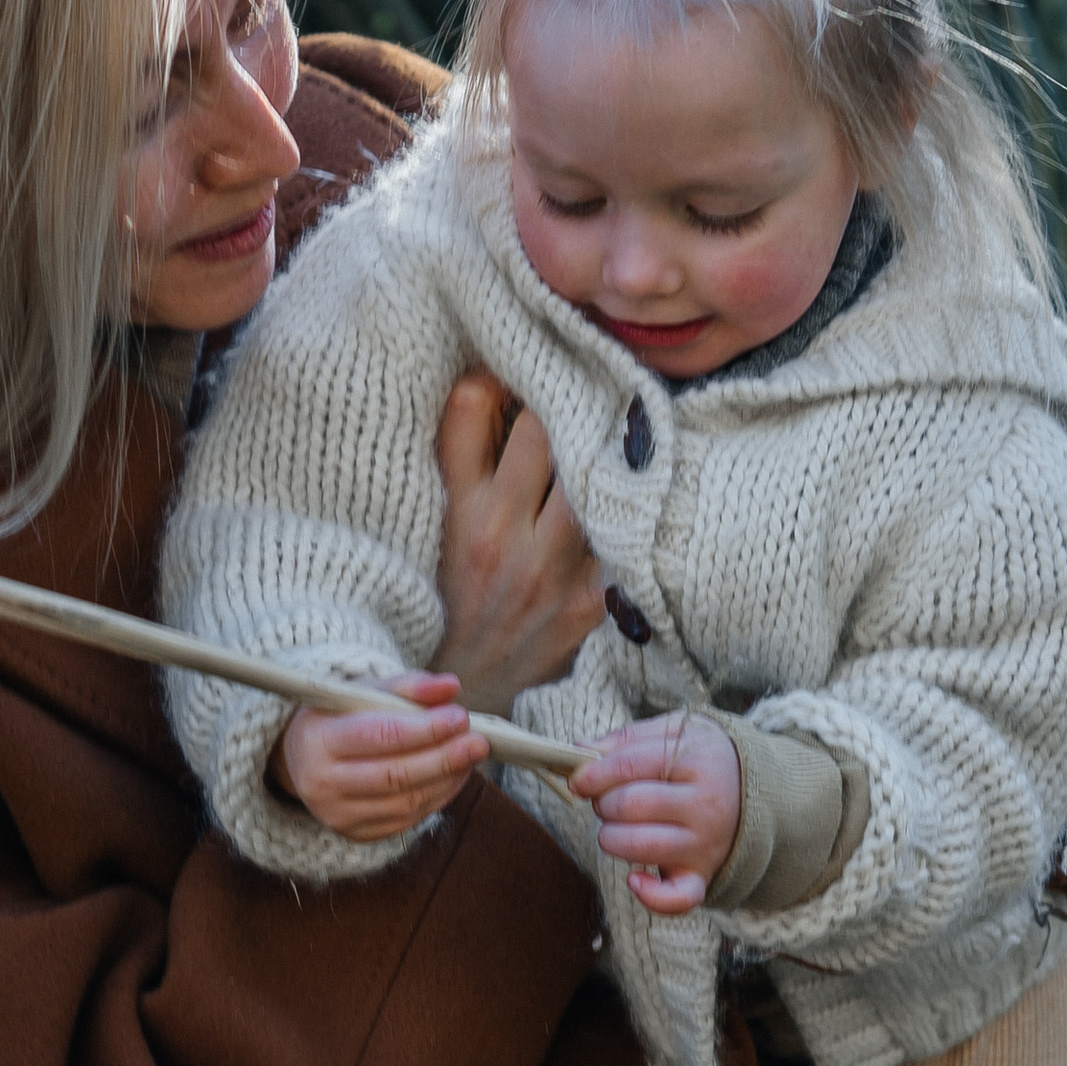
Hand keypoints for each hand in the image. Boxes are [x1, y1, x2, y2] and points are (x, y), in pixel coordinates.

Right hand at [274, 674, 486, 841]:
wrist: (303, 756)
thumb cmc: (340, 717)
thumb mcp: (365, 692)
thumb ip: (408, 686)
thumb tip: (451, 687)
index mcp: (318, 740)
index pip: (378, 736)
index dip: (424, 729)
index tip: (460, 717)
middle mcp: (322, 783)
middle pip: (394, 776)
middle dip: (444, 758)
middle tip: (479, 742)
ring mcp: (337, 814)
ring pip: (405, 802)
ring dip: (447, 779)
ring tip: (471, 755)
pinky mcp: (356, 834)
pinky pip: (406, 819)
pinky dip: (438, 797)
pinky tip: (455, 775)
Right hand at [433, 372, 605, 711]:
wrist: (465, 696)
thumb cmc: (446, 602)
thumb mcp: (432, 529)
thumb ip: (458, 457)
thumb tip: (487, 382)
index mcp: (455, 513)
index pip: (474, 407)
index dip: (497, 375)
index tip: (512, 369)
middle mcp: (502, 537)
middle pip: (544, 429)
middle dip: (559, 398)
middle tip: (577, 382)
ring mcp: (552, 571)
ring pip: (591, 474)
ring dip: (600, 445)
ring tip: (612, 423)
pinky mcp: (590, 602)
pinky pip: (620, 534)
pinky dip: (627, 508)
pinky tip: (634, 491)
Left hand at [570, 715, 741, 914]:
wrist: (754, 796)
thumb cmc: (699, 761)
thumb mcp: (674, 733)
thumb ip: (626, 739)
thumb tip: (578, 750)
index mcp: (696, 761)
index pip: (628, 766)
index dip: (592, 774)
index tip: (579, 780)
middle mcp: (704, 805)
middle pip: (629, 805)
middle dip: (604, 803)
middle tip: (609, 801)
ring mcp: (704, 844)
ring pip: (640, 846)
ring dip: (611, 838)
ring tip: (615, 830)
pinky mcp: (701, 875)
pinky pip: (678, 898)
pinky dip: (651, 896)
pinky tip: (634, 880)